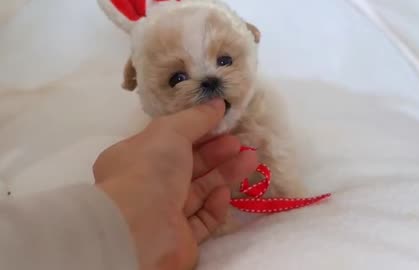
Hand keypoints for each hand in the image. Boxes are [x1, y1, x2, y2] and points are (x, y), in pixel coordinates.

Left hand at [93, 100, 256, 269]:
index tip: (222, 122)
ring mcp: (164, 214)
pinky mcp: (181, 238)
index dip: (197, 131)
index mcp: (135, 159)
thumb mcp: (170, 131)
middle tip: (240, 143)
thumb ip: (196, 117)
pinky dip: (214, 205)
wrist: (141, 230)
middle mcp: (147, 186)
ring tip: (251, 159)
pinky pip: (202, 218)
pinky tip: (223, 193)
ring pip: (200, 191)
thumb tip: (217, 103)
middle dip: (216, 153)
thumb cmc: (150, 171)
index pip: (169, 142)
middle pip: (189, 166)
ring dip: (224, 174)